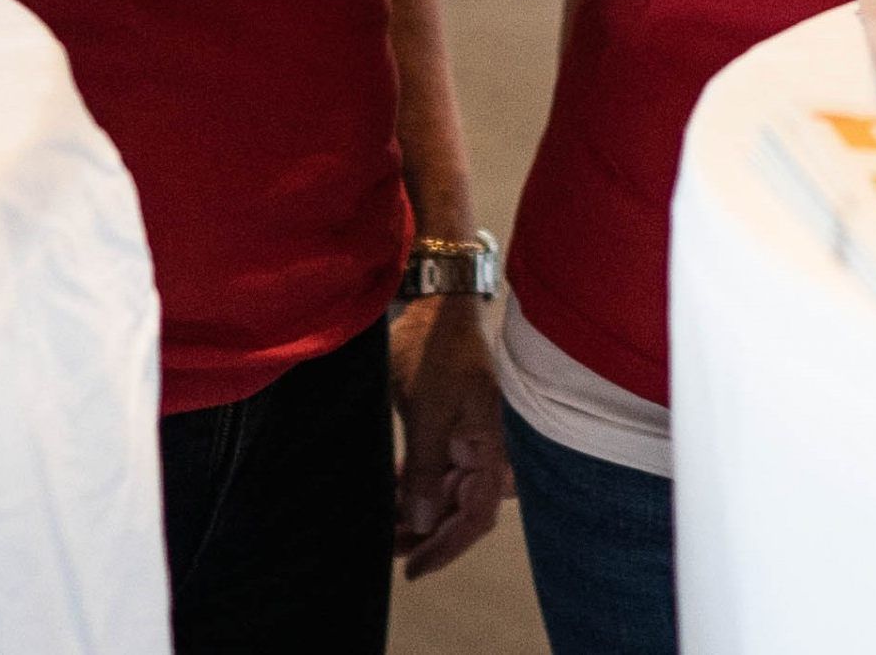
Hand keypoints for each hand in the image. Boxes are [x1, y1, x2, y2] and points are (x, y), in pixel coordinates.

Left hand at [387, 292, 509, 577]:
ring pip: (448, 495)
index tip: (413, 569)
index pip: (475, 517)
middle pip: (461, 512)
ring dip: (419, 515)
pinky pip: (439, 472)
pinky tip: (391, 500)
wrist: (436, 306)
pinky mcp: (453, 430)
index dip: (446, 548)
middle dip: (427, 537)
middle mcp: (487, 451)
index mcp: (492, 449)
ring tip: (383, 532)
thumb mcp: (426, 410)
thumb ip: (426, 469)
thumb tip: (423, 524)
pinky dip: (417, 488)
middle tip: (388, 553)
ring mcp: (471, 441)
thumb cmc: (436, 352)